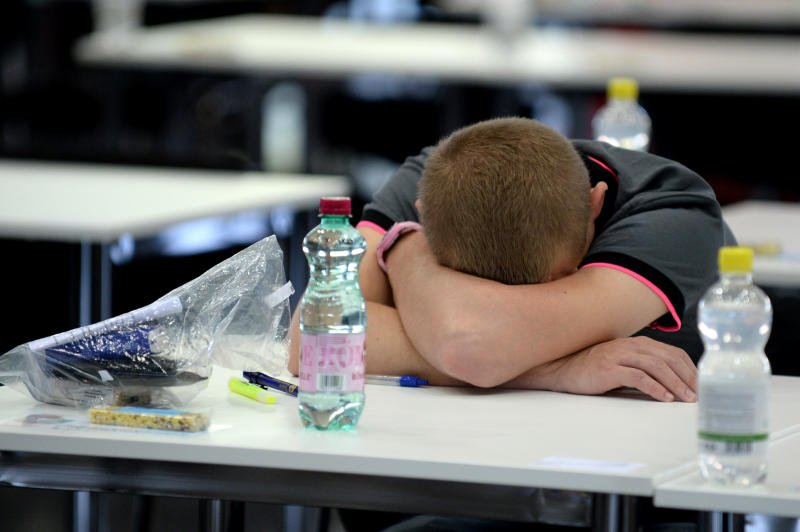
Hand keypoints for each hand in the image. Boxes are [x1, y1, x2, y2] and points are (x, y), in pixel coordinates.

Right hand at [518, 336, 697, 401]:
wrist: (560, 369)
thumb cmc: (592, 370)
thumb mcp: (621, 364)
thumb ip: (642, 367)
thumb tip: (671, 385)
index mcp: (637, 343)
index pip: (673, 353)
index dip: (690, 370)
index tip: (701, 386)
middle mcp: (630, 345)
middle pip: (669, 359)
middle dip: (688, 378)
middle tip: (698, 396)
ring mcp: (619, 355)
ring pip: (657, 367)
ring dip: (675, 384)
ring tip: (685, 400)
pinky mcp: (609, 368)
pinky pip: (638, 377)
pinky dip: (655, 388)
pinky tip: (664, 399)